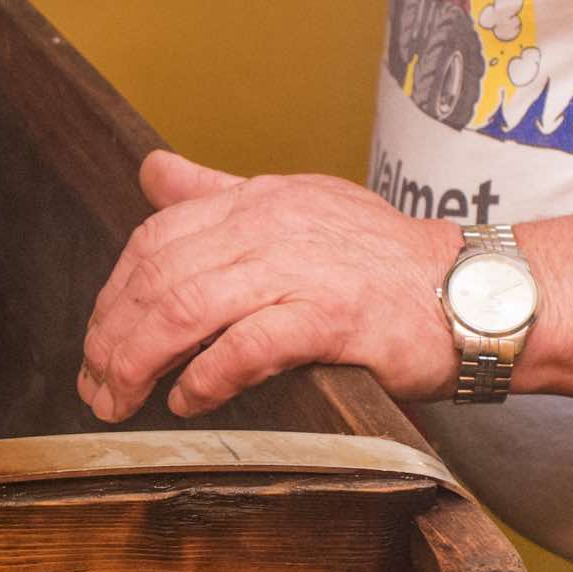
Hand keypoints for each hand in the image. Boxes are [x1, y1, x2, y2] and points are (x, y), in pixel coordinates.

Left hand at [78, 152, 460, 421]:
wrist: (477, 293)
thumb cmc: (387, 266)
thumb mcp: (299, 209)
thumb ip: (220, 195)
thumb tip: (152, 171)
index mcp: (260, 200)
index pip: (157, 238)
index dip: (113, 293)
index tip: (98, 341)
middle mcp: (273, 225)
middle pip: (160, 276)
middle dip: (112, 336)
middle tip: (95, 386)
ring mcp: (303, 268)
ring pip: (188, 307)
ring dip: (140, 360)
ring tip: (122, 399)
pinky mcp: (334, 317)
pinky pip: (248, 344)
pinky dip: (206, 377)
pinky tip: (188, 400)